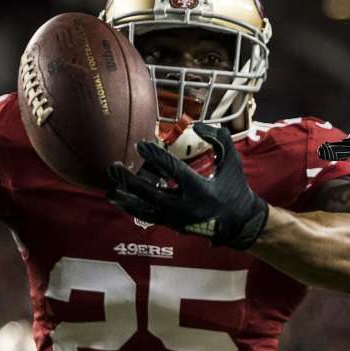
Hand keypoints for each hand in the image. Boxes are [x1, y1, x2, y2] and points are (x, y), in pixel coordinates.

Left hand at [106, 123, 268, 248]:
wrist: (239, 223)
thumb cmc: (235, 188)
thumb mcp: (232, 161)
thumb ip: (219, 138)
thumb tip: (196, 125)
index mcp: (201, 189)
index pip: (173, 170)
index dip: (155, 157)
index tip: (139, 145)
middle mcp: (186, 206)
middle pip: (151, 194)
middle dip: (130, 181)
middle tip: (114, 167)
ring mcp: (177, 219)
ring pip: (144, 210)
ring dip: (126, 199)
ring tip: (109, 189)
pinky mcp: (173, 225)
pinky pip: (148, 216)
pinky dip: (133, 208)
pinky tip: (121, 198)